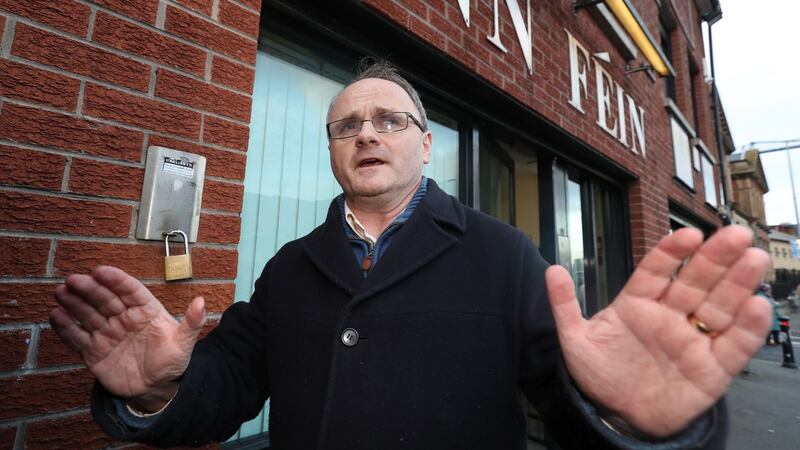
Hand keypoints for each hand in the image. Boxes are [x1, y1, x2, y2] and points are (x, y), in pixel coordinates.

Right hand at [50, 266, 205, 411]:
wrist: (157, 388)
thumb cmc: (171, 361)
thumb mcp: (184, 344)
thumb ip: (192, 323)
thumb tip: (201, 302)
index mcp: (146, 310)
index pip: (130, 290)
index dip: (116, 280)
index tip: (101, 271)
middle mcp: (124, 317)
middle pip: (105, 299)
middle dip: (90, 289)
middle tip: (74, 280)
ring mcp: (107, 333)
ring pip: (88, 314)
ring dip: (74, 303)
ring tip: (61, 291)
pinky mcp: (94, 351)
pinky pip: (78, 337)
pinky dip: (66, 328)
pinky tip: (56, 315)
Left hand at [545, 225, 770, 436]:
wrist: (618, 415)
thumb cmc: (600, 374)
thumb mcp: (576, 341)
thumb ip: (564, 305)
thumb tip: (550, 271)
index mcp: (638, 304)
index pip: (657, 271)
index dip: (672, 253)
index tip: (688, 235)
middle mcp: (670, 316)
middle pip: (696, 282)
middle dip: (716, 258)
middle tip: (735, 235)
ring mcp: (692, 340)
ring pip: (720, 307)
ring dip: (738, 283)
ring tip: (754, 259)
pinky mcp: (712, 369)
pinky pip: (733, 346)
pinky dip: (747, 328)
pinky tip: (757, 306)